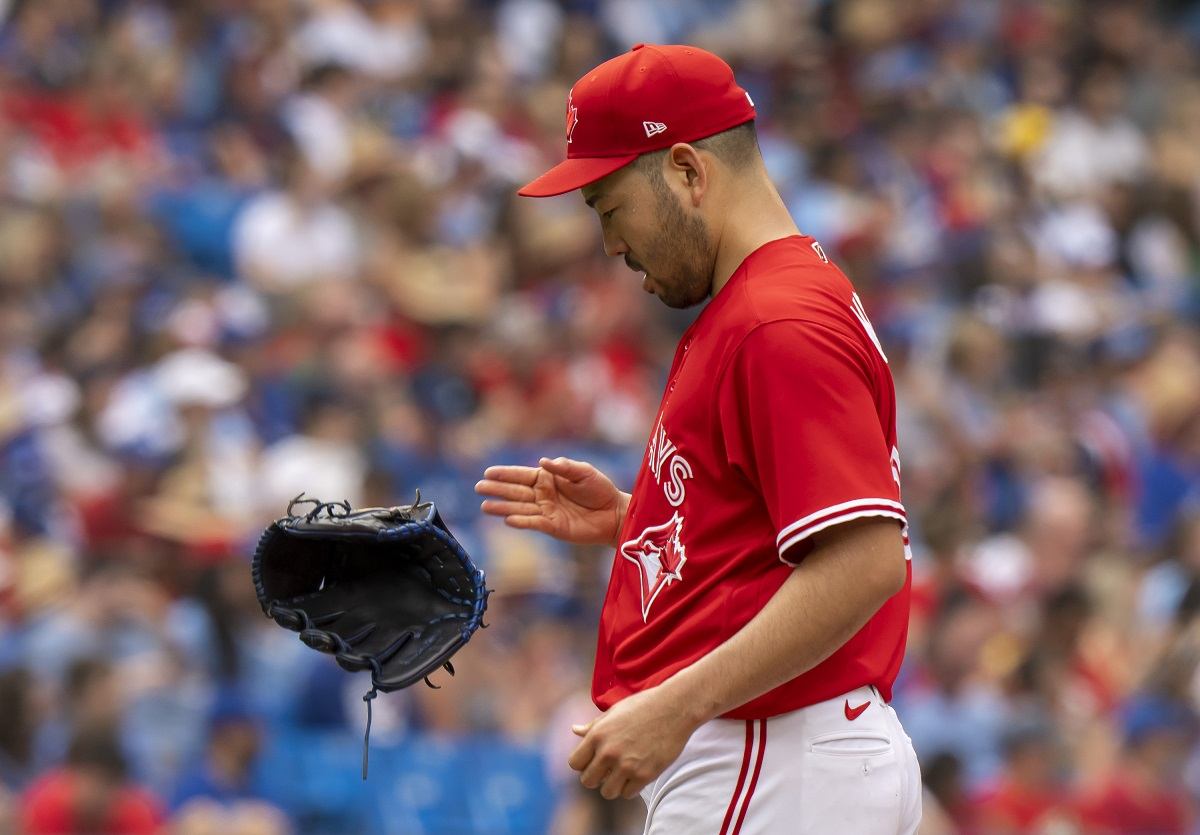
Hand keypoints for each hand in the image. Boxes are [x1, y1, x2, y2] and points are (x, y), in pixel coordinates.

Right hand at [476, 457, 627, 545]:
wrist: (613, 513)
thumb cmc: (599, 489)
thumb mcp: (583, 472)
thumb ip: (564, 467)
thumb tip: (542, 462)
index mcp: (548, 479)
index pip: (522, 475)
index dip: (505, 474)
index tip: (487, 472)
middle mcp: (543, 495)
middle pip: (516, 491)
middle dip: (497, 489)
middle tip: (478, 487)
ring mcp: (546, 511)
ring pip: (520, 507)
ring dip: (503, 507)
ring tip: (485, 506)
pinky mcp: (553, 526)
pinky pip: (534, 523)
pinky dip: (522, 521)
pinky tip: (508, 519)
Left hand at [568, 685, 699, 799]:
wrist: (675, 708)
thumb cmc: (644, 705)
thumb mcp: (614, 711)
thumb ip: (593, 726)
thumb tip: (574, 730)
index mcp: (597, 734)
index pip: (575, 763)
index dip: (583, 764)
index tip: (594, 761)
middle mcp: (608, 752)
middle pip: (587, 781)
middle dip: (596, 778)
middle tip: (608, 771)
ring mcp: (626, 765)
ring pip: (607, 792)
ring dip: (613, 785)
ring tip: (622, 774)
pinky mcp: (644, 775)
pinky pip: (628, 794)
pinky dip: (631, 787)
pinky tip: (637, 774)